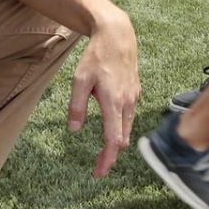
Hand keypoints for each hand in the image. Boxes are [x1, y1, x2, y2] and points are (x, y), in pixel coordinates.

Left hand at [66, 11, 140, 177]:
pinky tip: (111, 127)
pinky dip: (121, 128)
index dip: (107, 159)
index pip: (113, 140)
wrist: (117, 35)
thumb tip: (74, 130)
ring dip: (116, 143)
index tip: (98, 173)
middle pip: (122, 139)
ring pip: (127, 129)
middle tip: (97, 167)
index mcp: (113, 102)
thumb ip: (77, 106)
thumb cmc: (97, 56)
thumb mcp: (79, 80)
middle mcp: (127, 103)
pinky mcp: (135, 92)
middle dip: (111, 156)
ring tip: (103, 152)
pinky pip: (129, 117)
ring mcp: (134, 98)